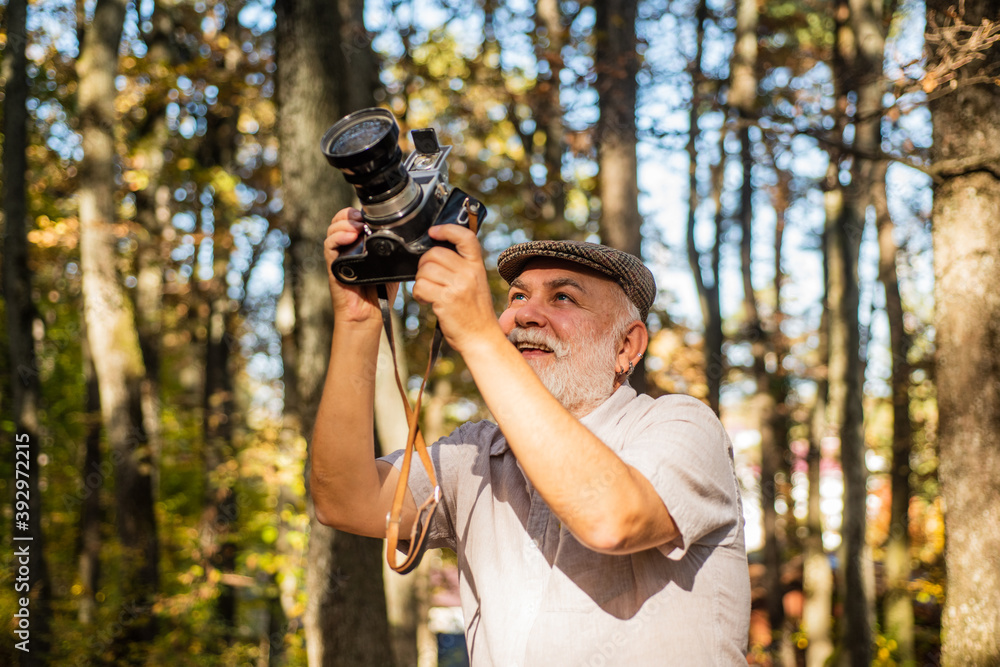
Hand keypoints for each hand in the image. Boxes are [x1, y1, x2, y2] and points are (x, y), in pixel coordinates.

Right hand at [324, 208, 398, 324]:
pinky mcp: (333, 265)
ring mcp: (338, 256)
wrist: (369, 314)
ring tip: (356, 227)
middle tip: (361, 219)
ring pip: (332, 230)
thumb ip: (394, 252)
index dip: (357, 213)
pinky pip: (329, 246)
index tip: (368, 215)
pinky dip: (337, 237)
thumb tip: (405, 238)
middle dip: (349, 215)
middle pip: (339, 221)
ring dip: (343, 223)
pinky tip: (349, 236)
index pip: (352, 221)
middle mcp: (346, 248)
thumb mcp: (391, 266)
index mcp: (359, 245)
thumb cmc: (380, 293)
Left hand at [412, 224, 501, 352]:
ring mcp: (458, 286)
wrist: (481, 338)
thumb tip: (434, 254)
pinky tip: (426, 300)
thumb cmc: (475, 313)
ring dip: (420, 281)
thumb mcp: (476, 284)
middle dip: (424, 265)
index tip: (433, 232)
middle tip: (428, 278)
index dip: (447, 229)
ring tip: (428, 291)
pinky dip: (418, 294)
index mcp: (476, 266)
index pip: (465, 237)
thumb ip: (462, 268)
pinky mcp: (446, 300)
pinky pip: (420, 287)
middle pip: (434, 253)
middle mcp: (469, 273)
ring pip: (425, 270)